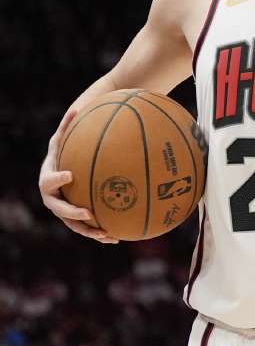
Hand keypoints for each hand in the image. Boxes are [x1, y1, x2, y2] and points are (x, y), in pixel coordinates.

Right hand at [38, 110, 117, 243]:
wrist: (60, 170)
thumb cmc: (63, 151)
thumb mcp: (63, 138)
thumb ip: (67, 126)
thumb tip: (76, 108)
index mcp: (48, 179)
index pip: (49, 181)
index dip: (58, 179)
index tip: (70, 175)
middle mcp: (52, 198)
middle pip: (59, 209)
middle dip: (72, 213)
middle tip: (86, 213)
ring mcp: (63, 210)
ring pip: (74, 225)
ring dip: (88, 230)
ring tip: (106, 234)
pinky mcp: (75, 218)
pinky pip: (86, 228)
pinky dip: (99, 233)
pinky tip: (116, 238)